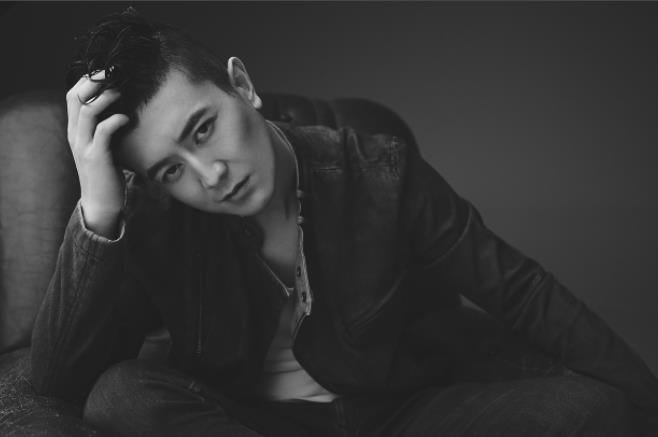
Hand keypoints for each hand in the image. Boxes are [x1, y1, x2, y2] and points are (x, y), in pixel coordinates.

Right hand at [66, 70, 129, 237]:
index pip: (73, 95)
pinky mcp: (96, 158)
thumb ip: (106, 128)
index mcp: (75, 130)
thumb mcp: (103, 145)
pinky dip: (115, 120)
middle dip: (93, 82)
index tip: (107, 72)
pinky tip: (127, 118)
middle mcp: (76, 135)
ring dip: (105, 98)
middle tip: (114, 73)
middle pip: (75, 97)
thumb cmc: (106, 172)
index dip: (87, 81)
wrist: (101, 203)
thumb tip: (125, 108)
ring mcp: (84, 146)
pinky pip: (103, 132)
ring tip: (121, 91)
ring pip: (86, 111)